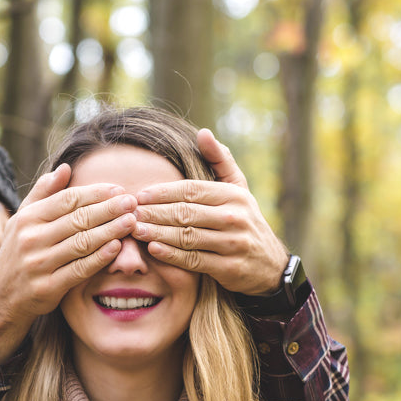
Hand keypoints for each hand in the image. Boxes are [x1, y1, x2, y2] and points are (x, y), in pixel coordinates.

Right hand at [0, 164, 136, 361]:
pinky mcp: (48, 287)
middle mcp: (32, 239)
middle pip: (78, 219)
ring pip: (81, 243)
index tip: (118, 189)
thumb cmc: (17, 253)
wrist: (2, 297)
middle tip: (132, 203)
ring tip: (131, 222)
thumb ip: (43, 193)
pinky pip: (79, 269)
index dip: (95, 193)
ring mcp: (39, 264)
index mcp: (28, 218)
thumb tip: (66, 167)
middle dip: (109, 209)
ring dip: (110, 231)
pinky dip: (99, 258)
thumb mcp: (22, 220)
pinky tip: (116, 247)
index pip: (67, 200)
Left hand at [132, 128, 287, 296]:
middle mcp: (234, 218)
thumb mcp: (239, 189)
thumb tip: (203, 132)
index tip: (140, 195)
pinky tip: (153, 250)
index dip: (163, 192)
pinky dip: (171, 255)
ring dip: (158, 233)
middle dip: (155, 213)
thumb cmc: (245, 221)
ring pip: (187, 236)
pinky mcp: (229, 268)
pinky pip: (194, 260)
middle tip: (131, 213)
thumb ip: (220, 161)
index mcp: (233, 196)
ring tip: (135, 230)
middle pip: (185, 213)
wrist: (269, 265)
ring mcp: (233, 244)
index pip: (191, 190)